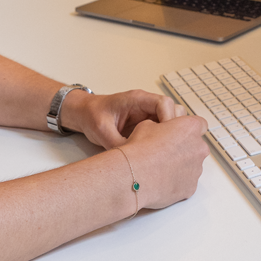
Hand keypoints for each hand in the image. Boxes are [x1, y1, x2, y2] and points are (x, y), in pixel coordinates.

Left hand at [63, 89, 186, 149]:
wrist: (85, 114)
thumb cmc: (92, 115)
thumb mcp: (101, 130)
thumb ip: (118, 143)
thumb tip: (133, 161)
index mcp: (137, 99)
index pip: (164, 103)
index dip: (169, 118)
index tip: (167, 136)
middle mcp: (146, 105)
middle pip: (174, 111)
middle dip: (175, 128)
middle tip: (168, 146)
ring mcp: (148, 115)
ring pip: (172, 121)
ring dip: (171, 135)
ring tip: (163, 150)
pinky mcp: (148, 125)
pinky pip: (163, 130)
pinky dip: (165, 140)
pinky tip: (159, 153)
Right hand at [115, 114, 208, 209]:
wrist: (133, 176)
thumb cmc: (139, 150)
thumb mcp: (147, 125)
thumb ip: (161, 127)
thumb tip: (160, 131)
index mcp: (190, 128)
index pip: (200, 124)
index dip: (188, 129)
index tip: (180, 133)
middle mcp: (199, 148)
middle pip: (196, 147)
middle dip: (184, 149)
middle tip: (165, 153)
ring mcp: (197, 170)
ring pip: (192, 166)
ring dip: (180, 166)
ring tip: (160, 168)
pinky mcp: (191, 188)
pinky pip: (186, 183)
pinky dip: (177, 182)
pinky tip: (161, 180)